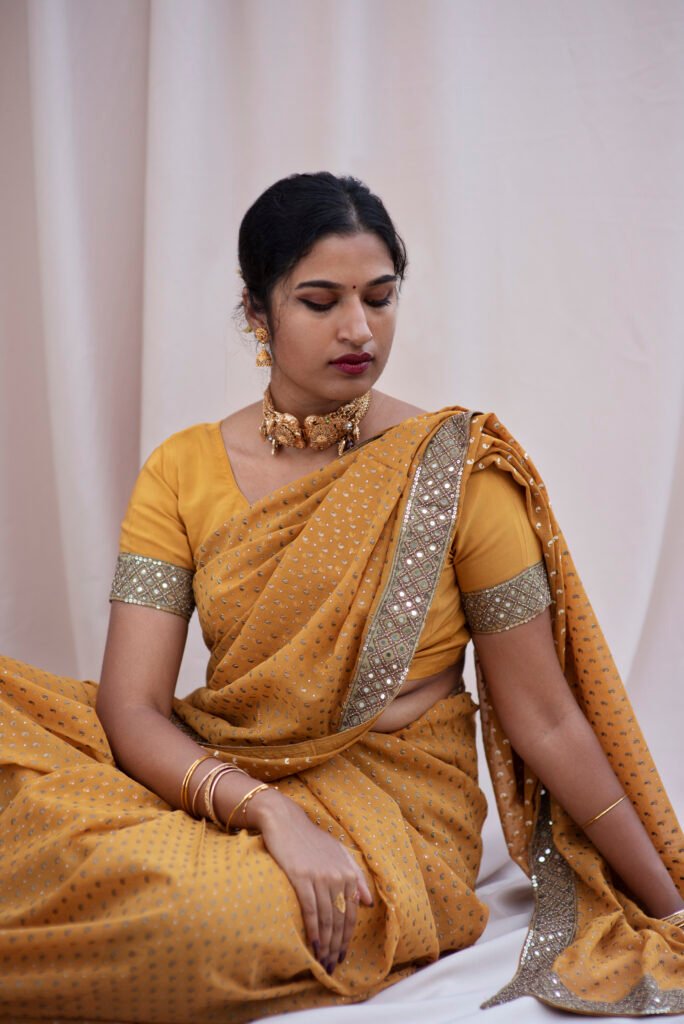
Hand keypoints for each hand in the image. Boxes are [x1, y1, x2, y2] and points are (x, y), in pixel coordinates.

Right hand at [252, 789, 373, 973]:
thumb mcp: (339, 853)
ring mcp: (320, 877)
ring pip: (326, 919)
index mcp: (348, 872)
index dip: (348, 937)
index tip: (342, 954)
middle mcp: (337, 876)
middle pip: (340, 920)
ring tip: (322, 962)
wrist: (285, 820)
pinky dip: (313, 930)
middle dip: (337, 946)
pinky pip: (310, 910)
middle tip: (332, 966)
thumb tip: (370, 903)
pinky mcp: (301, 877)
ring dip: (325, 944)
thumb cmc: (311, 839)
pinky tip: (313, 946)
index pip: (352, 913)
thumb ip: (356, 876)